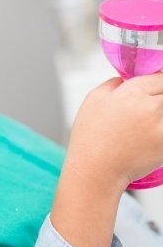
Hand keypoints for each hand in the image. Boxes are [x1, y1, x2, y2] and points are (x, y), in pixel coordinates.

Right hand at [66, 73, 162, 191]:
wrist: (96, 169)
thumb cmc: (90, 136)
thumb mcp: (93, 98)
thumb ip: (113, 83)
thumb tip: (126, 79)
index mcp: (132, 92)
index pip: (161, 77)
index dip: (159, 82)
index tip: (156, 88)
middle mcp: (150, 107)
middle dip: (160, 98)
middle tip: (150, 110)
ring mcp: (161, 127)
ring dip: (159, 116)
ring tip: (147, 123)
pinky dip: (160, 131)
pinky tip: (149, 137)